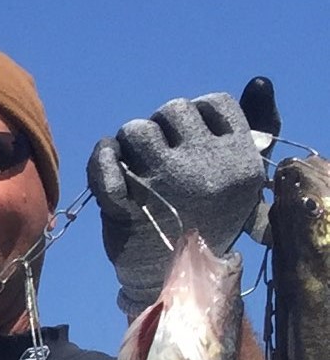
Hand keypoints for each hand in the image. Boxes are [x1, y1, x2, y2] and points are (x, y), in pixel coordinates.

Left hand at [89, 86, 272, 315]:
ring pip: (136, 130)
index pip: (212, 104)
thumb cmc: (207, 220)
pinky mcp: (125, 205)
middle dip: (160, 128)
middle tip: (158, 155)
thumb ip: (255, 126)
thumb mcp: (242, 176)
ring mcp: (162, 183)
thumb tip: (258, 83)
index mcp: (238, 156)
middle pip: (171, 112)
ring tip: (135, 165)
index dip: (193, 117)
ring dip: (129, 142)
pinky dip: (100, 159)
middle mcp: (203, 164)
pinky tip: (106, 161)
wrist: (175, 277)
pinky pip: (104, 162)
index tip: (187, 141)